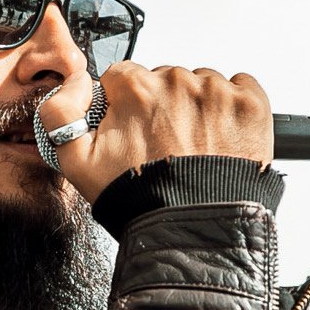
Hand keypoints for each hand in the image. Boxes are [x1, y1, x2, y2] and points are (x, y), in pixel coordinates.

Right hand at [36, 60, 272, 202]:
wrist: (195, 230)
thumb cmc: (141, 200)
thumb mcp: (76, 163)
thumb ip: (59, 114)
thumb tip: (75, 84)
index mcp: (134, 88)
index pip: (123, 79)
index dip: (125, 108)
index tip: (134, 132)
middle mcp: (175, 81)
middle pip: (163, 81)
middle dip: (162, 108)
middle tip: (165, 147)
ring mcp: (217, 91)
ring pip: (201, 86)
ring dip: (197, 110)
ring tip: (194, 149)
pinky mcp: (250, 105)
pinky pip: (240, 89)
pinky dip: (232, 111)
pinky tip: (221, 140)